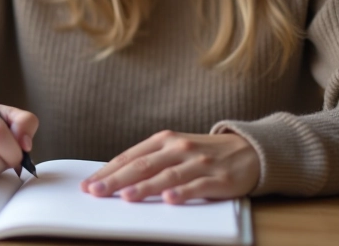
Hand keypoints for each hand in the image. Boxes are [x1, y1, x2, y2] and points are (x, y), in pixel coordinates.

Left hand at [81, 130, 259, 203]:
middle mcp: (179, 148)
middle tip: (96, 192)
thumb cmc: (205, 154)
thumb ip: (151, 160)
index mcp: (165, 140)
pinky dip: (182, 192)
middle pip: (142, 165)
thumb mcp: (176, 150)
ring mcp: (199, 163)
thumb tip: (116, 178)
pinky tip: (169, 199)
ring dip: (145, 187)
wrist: (250, 150)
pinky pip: (197, 186)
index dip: (108, 171)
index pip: (129, 156)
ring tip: (126, 197)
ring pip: (166, 175)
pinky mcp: (218, 178)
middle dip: (116, 180)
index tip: (88, 184)